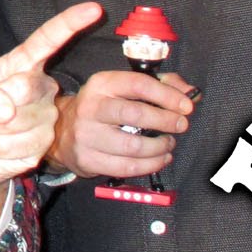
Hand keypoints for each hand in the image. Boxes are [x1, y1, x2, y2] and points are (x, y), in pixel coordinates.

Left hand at [0, 2, 104, 230]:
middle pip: (25, 88)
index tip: (93, 8)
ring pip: (18, 122)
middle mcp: (41, 86)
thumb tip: (6, 110)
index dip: (69, 24)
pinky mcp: (46, 143)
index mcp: (22, 65)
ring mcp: (47, 115)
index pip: (47, 40)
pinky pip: (18, 147)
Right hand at [48, 69, 194, 178]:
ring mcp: (86, 135)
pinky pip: (126, 167)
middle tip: (181, 125)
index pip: (138, 84)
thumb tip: (190, 93)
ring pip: (133, 145)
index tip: (186, 106)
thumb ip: (160, 85)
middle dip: (166, 121)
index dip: (167, 95)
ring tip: (169, 144)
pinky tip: (160, 159)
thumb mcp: (123, 88)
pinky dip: (150, 165)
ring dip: (159, 147)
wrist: (61, 132)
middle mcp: (90, 107)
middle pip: (135, 114)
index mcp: (101, 84)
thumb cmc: (102, 108)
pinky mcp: (87, 159)